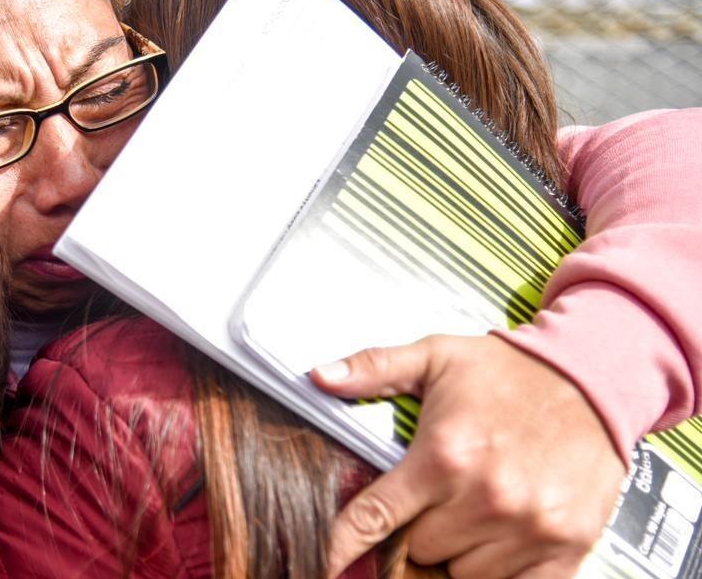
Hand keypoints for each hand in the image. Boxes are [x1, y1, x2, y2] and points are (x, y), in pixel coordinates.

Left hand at [313, 334, 626, 578]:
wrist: (595, 380)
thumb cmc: (509, 371)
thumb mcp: (435, 356)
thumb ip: (373, 368)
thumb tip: (319, 377)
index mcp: (445, 455)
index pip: (375, 517)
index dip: (343, 543)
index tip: (324, 561)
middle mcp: (486, 498)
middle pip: (418, 549)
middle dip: (416, 528)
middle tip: (436, 496)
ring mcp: (528, 528)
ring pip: (461, 573)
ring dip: (457, 550)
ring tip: (472, 508)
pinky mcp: (566, 547)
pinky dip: (499, 571)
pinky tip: (499, 538)